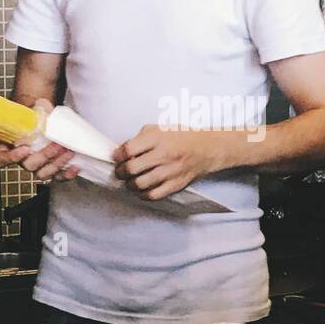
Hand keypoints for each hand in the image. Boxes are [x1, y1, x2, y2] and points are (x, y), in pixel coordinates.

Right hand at [0, 97, 79, 181]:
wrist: (45, 120)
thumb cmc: (35, 116)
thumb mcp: (33, 110)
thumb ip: (36, 109)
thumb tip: (42, 105)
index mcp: (11, 146)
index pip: (3, 158)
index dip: (12, 157)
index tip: (24, 148)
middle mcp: (22, 160)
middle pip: (29, 165)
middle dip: (45, 155)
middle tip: (57, 144)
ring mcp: (36, 167)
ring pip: (43, 173)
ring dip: (57, 163)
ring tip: (68, 151)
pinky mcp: (51, 170)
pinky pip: (57, 177)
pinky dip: (66, 174)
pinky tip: (75, 167)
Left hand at [113, 125, 228, 201]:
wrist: (208, 148)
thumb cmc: (183, 137)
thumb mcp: (160, 128)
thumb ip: (141, 137)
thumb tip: (122, 150)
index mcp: (158, 138)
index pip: (129, 149)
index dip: (117, 155)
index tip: (116, 157)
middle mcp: (164, 155)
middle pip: (131, 168)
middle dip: (120, 172)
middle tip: (120, 171)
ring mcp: (170, 171)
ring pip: (139, 184)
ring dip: (129, 184)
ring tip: (129, 181)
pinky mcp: (175, 185)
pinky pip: (153, 195)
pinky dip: (142, 195)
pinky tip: (141, 190)